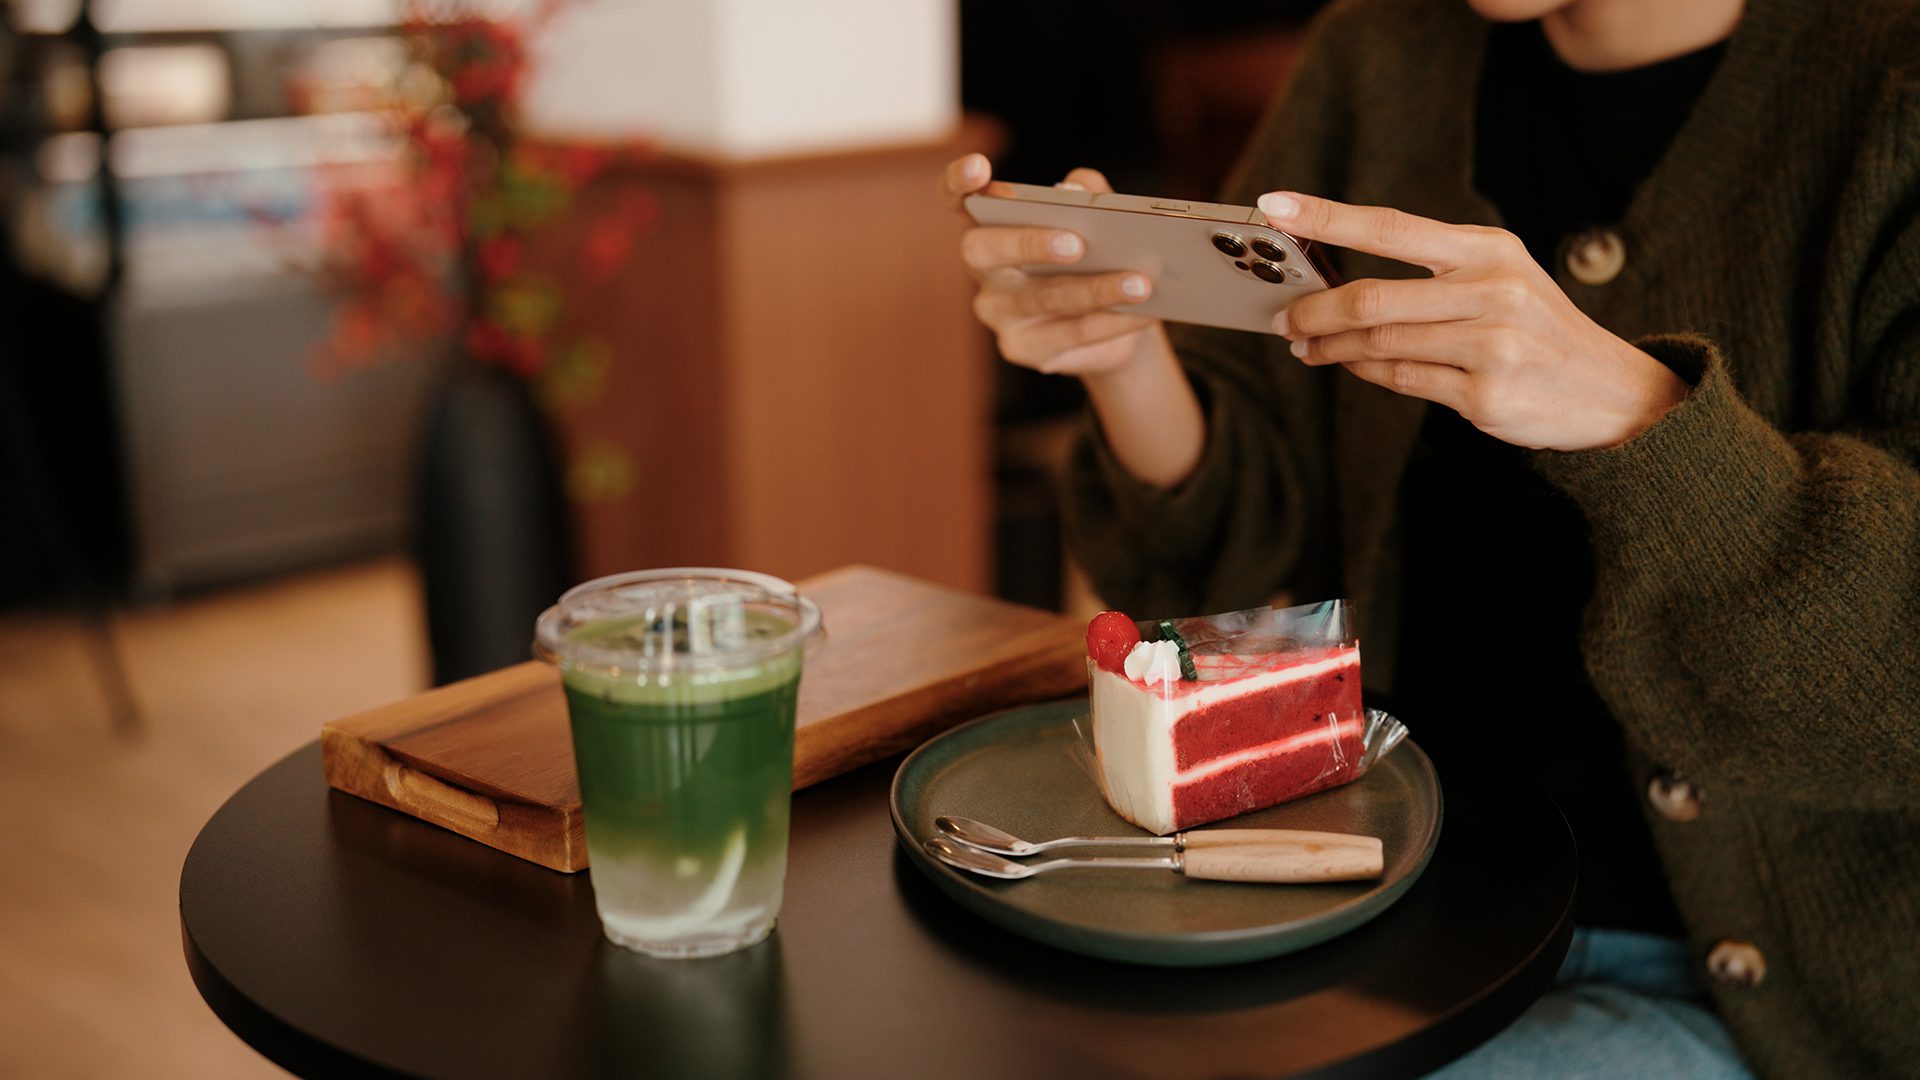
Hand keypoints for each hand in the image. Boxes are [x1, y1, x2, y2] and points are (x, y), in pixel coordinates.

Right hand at [941, 153, 1161, 375]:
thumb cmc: (1099, 258)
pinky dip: (1112, 322)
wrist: (1116, 325)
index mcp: (991, 224)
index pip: (957, 198)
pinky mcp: (1023, 348)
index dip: (958, 182)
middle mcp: (983, 269)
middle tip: (1076, 243)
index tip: (979, 167)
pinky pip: (1069, 334)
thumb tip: (1076, 191)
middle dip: (1028, 243)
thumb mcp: (1099, 220)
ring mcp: (997, 312)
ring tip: (1140, 283)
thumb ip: (1088, 195)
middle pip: (985, 250)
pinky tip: (1144, 312)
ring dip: (1095, 289)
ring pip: (1041, 297)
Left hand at [1258, 191, 1687, 450]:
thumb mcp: (1501, 279)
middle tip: (1283, 318)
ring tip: (1305, 347)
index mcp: (1489, 250)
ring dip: (1330, 348)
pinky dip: (1365, 373)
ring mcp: (1491, 346)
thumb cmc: (1535, 328)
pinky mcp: (1485, 395)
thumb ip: (1432, 274)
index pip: (1391, 227)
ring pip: (1380, 345)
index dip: (1327, 217)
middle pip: (1372, 299)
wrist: (1610, 390)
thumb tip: (1338, 281)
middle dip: (1314, 310)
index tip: (1275, 207)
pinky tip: (1349, 367)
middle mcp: (1493, 292)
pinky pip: (1402, 380)